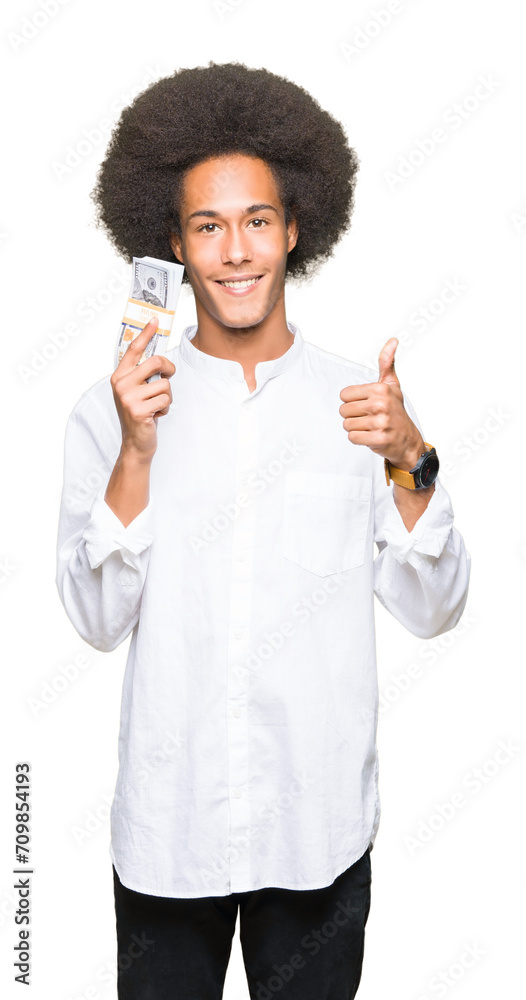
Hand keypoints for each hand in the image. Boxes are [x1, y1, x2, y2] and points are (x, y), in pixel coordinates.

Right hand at [110, 317, 176, 460]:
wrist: (135, 443)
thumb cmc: (141, 413)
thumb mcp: (137, 391)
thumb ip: (143, 375)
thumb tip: (160, 358)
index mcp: (119, 376)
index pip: (133, 349)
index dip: (145, 334)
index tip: (155, 319)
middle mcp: (120, 384)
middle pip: (155, 362)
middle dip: (169, 368)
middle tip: (169, 376)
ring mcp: (128, 398)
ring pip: (165, 384)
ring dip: (167, 396)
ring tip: (156, 406)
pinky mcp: (138, 411)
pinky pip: (165, 400)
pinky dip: (166, 408)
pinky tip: (156, 416)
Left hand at [339, 337, 424, 469]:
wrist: (407, 439)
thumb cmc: (396, 411)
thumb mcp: (391, 385)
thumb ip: (387, 363)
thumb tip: (392, 341)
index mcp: (380, 389)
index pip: (344, 395)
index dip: (352, 401)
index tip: (366, 404)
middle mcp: (381, 404)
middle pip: (343, 410)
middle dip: (353, 415)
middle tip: (368, 417)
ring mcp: (381, 422)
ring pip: (346, 424)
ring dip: (356, 427)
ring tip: (370, 426)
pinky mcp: (378, 439)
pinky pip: (353, 437)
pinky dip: (359, 439)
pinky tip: (371, 435)